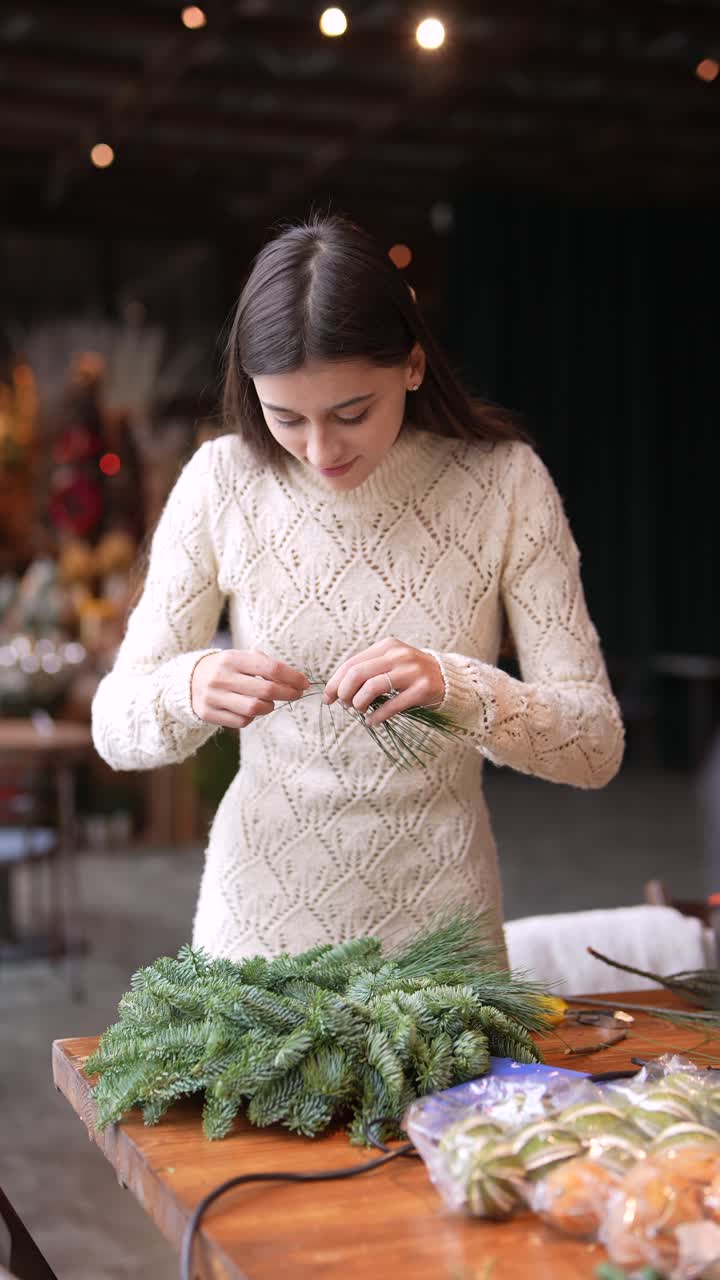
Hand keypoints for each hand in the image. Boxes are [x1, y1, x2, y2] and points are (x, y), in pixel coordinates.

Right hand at [191, 650, 308, 728]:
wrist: (189, 680)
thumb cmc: (226, 669)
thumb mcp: (241, 658)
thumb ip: (265, 665)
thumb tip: (296, 680)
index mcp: (232, 658)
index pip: (270, 668)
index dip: (292, 677)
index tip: (304, 683)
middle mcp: (221, 677)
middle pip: (266, 690)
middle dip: (288, 693)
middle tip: (297, 694)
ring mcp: (213, 696)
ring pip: (254, 709)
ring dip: (269, 707)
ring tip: (270, 702)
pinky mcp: (208, 713)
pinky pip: (242, 721)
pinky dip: (252, 717)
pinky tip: (250, 709)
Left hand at [323, 637, 443, 727]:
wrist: (449, 678)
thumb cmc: (412, 674)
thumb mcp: (391, 663)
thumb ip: (368, 670)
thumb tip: (337, 689)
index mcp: (387, 646)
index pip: (351, 663)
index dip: (335, 682)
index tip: (328, 698)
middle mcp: (398, 655)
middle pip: (357, 673)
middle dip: (344, 693)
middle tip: (345, 705)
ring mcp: (412, 671)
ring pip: (371, 687)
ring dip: (359, 703)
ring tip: (360, 711)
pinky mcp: (423, 688)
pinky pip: (392, 704)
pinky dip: (377, 716)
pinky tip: (373, 721)